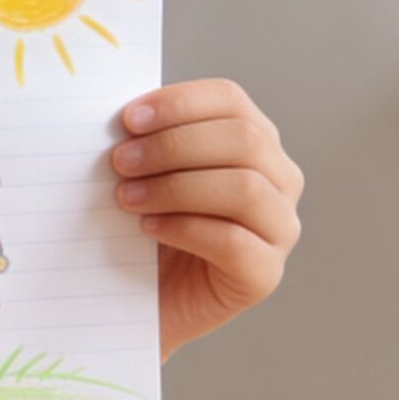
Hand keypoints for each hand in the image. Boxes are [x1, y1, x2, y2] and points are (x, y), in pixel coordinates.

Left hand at [113, 79, 303, 359]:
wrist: (136, 299)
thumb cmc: (142, 228)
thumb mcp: (143, 174)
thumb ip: (145, 141)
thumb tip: (121, 117)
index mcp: (253, 142)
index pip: (230, 100)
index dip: (179, 103)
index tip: (127, 119)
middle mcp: (279, 180)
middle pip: (243, 140)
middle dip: (172, 146)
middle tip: (119, 162)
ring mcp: (279, 229)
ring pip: (246, 188)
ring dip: (176, 187)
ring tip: (126, 198)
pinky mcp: (265, 274)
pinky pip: (236, 242)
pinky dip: (186, 229)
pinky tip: (149, 228)